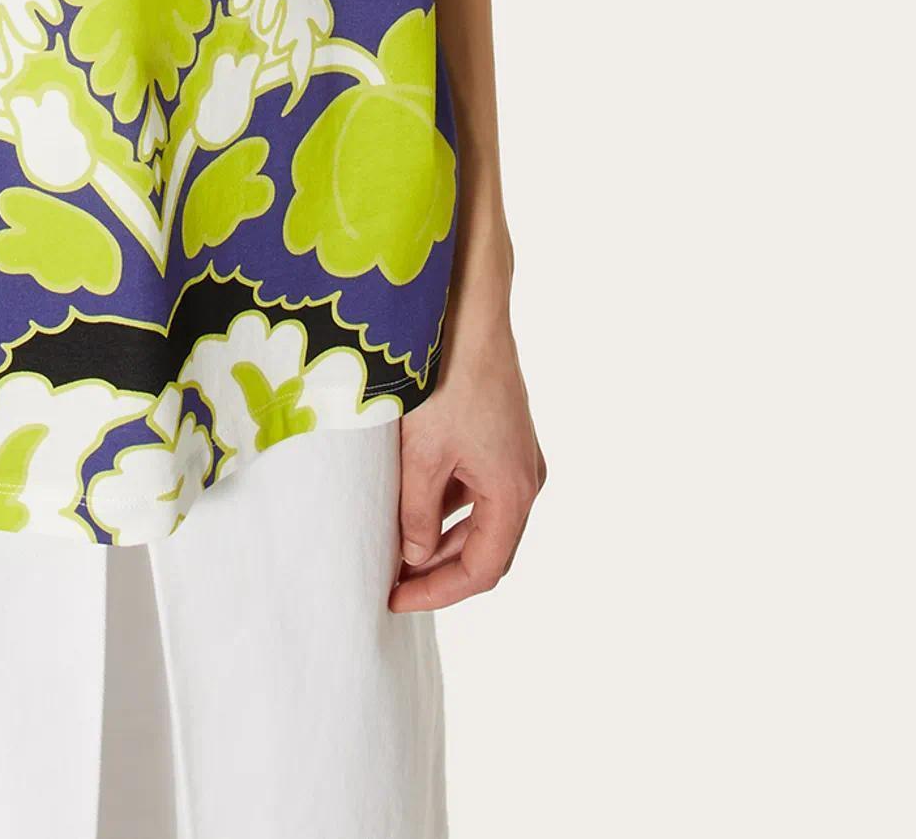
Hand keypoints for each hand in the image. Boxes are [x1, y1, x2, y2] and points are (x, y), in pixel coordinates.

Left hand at [390, 328, 545, 612]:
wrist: (469, 315)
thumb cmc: (446, 382)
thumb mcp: (422, 457)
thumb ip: (417, 515)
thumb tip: (413, 557)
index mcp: (514, 493)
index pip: (482, 569)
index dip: (438, 593)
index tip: (395, 600)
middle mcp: (525, 479)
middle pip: (485, 548)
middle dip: (437, 570)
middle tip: (390, 582)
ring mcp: (516, 457)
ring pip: (480, 519)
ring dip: (439, 538)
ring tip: (392, 549)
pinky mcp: (501, 437)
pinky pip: (476, 488)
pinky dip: (445, 505)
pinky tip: (408, 506)